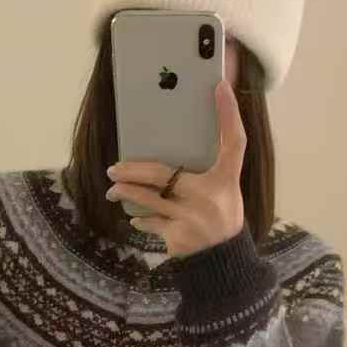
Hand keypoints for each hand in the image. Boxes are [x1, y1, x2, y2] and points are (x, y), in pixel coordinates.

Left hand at [105, 79, 246, 259]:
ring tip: (112, 190)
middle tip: (113, 168)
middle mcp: (210, 196)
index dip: (228, 114)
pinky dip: (141, 220)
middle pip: (164, 175)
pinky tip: (134, 218)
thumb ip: (211, 167)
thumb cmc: (221, 216)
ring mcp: (191, 218)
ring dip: (127, 193)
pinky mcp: (178, 237)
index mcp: (227, 179)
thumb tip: (183, 145)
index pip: (233, 140)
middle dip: (134, 170)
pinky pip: (151, 223)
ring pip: (149, 200)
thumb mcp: (225, 189)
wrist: (223, 260)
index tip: (220, 86)